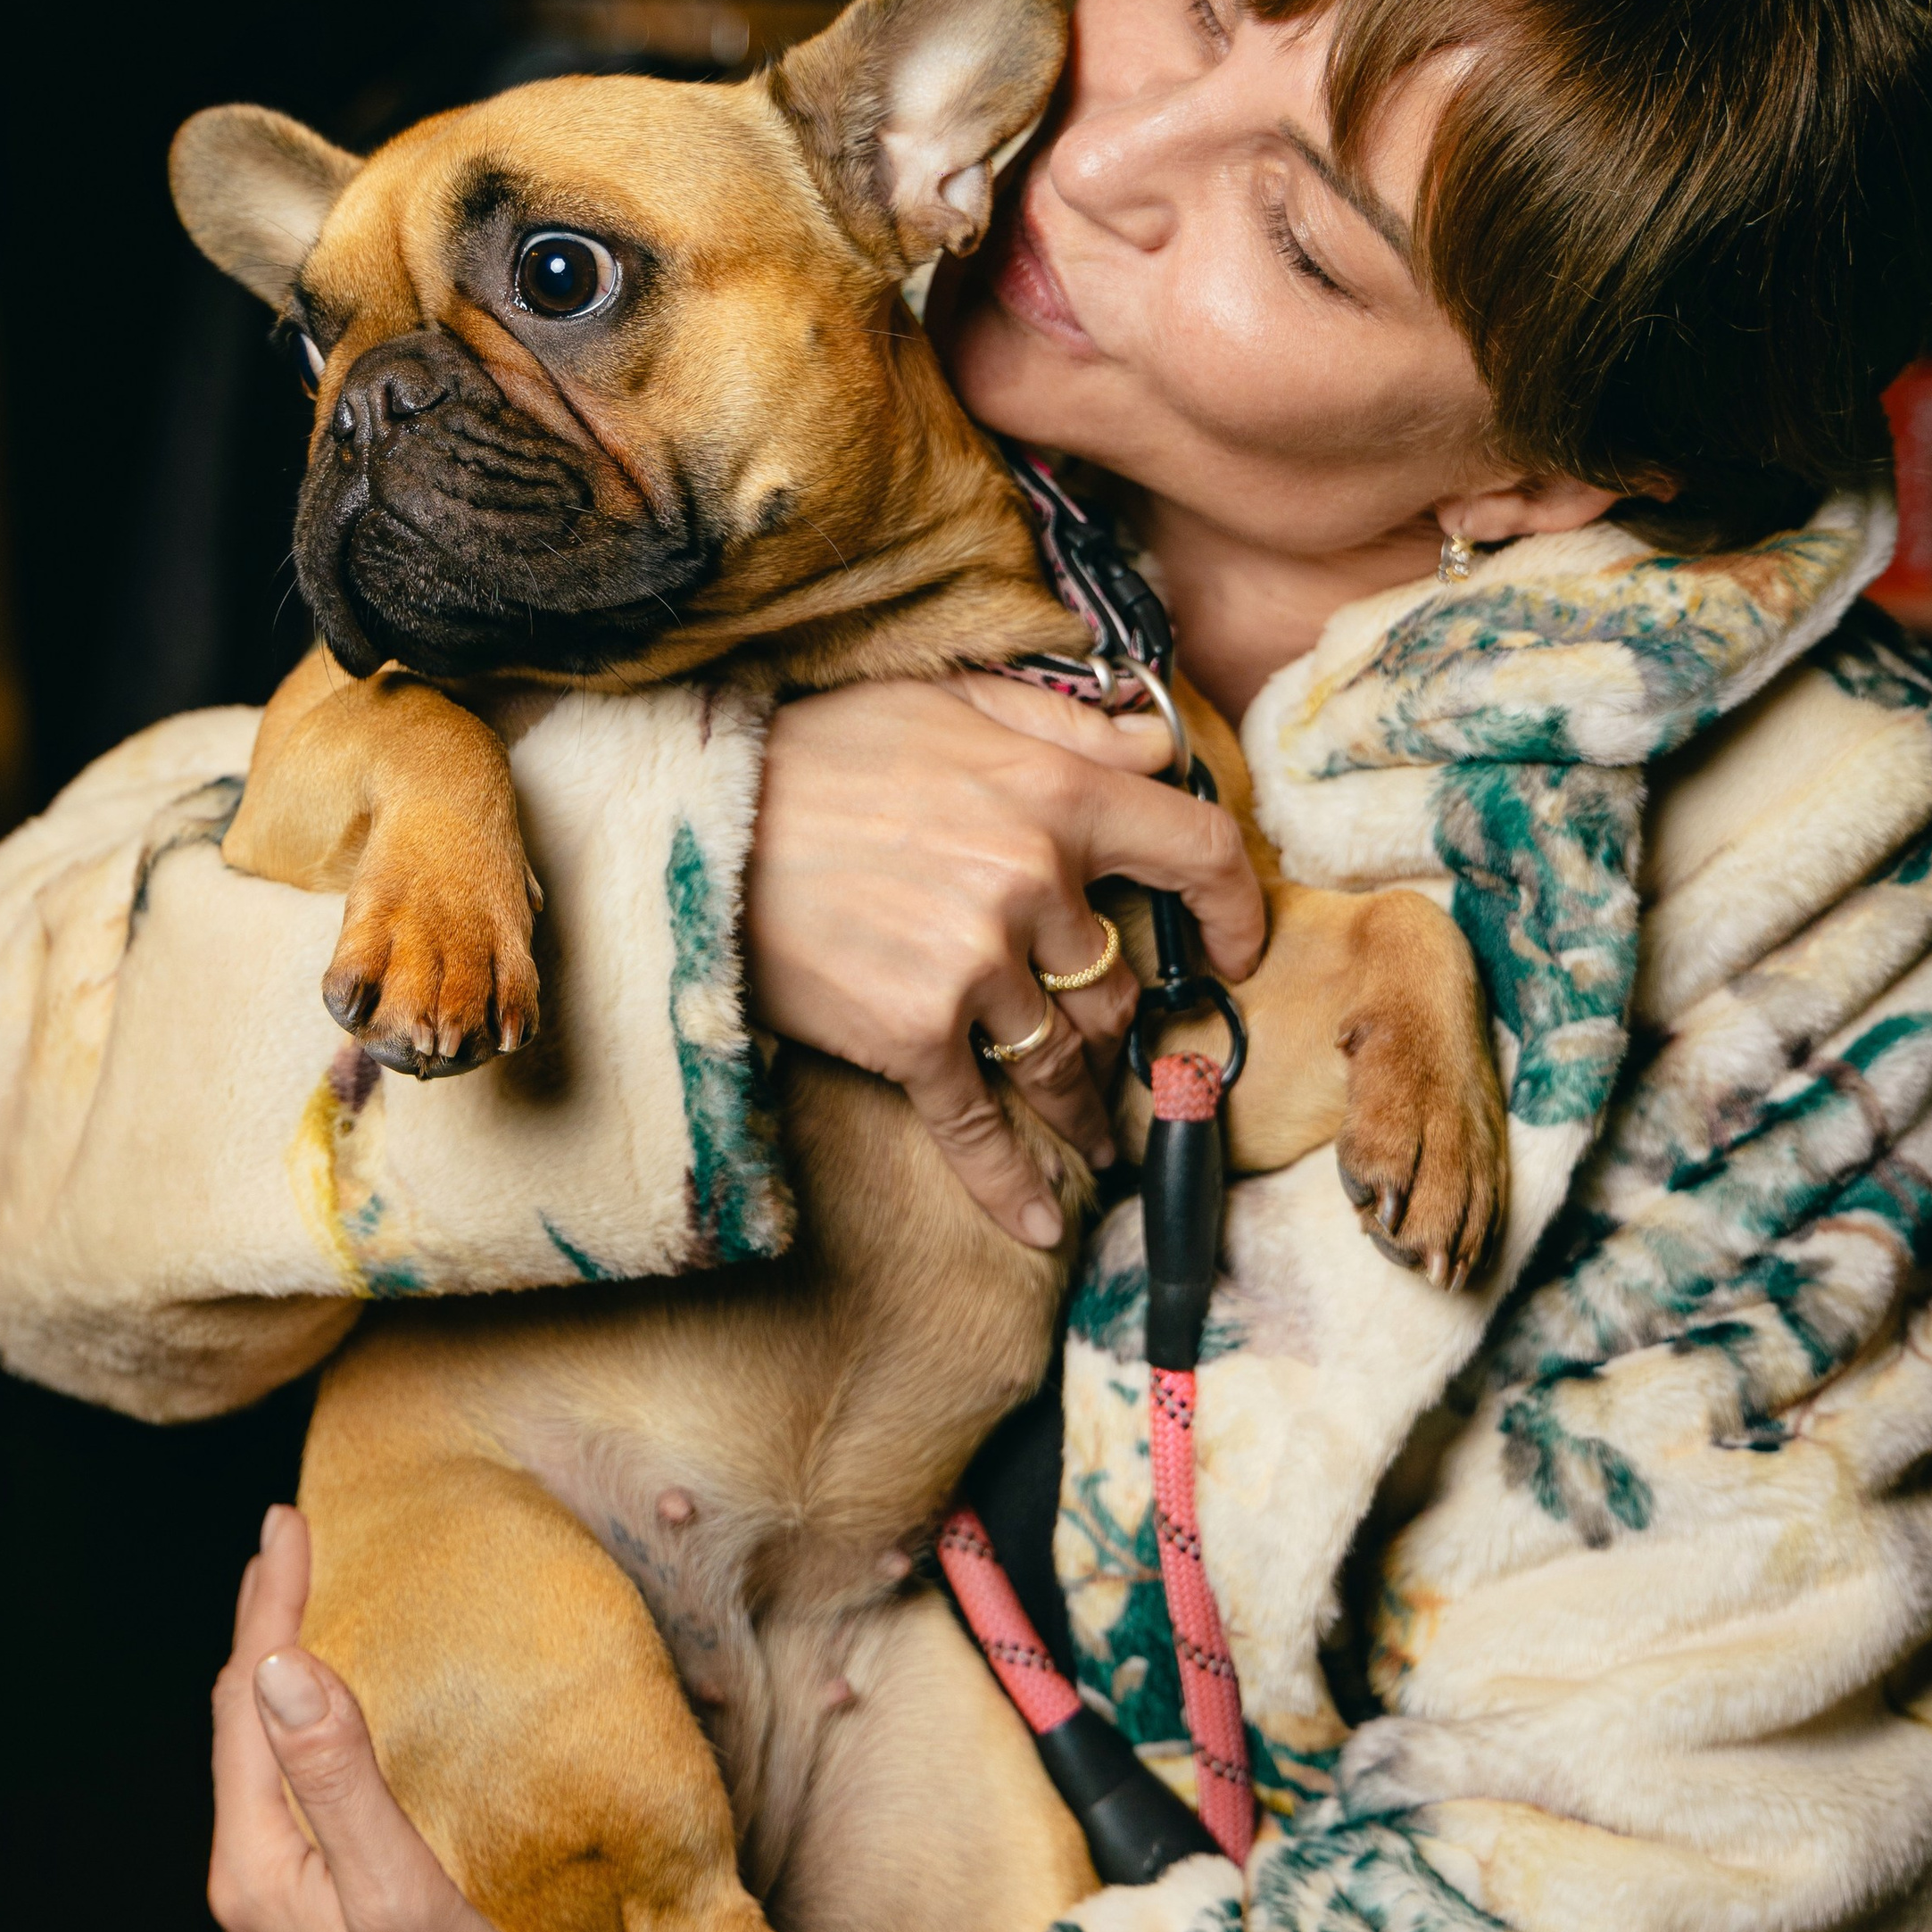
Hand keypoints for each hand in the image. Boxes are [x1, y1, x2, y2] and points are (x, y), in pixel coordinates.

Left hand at [208, 1505, 632, 1931]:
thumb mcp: (399, 1888)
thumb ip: (338, 1775)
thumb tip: (282, 1665)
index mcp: (254, 1873)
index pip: (248, 1703)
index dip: (269, 1607)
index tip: (291, 1522)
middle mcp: (251, 1895)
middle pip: (244, 1730)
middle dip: (265, 1632)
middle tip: (292, 1544)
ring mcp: (284, 1918)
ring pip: (266, 1767)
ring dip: (282, 1681)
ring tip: (304, 1608)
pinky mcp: (323, 1931)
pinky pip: (295, 1805)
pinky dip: (308, 1737)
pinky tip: (336, 1720)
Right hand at [746, 673, 1265, 1243]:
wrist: (694, 824)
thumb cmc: (818, 754)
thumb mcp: (948, 706)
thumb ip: (1065, 730)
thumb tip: (1158, 749)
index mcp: (1054, 796)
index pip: (1197, 853)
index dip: (1237, 905)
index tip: (1238, 946)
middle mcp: (1030, 884)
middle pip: (1119, 981)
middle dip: (1113, 1015)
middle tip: (1105, 1039)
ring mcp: (974, 967)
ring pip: (1066, 1058)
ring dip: (1081, 1105)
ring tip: (1090, 1135)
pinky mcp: (913, 1034)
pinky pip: (980, 1125)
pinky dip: (1011, 1186)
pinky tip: (1039, 1225)